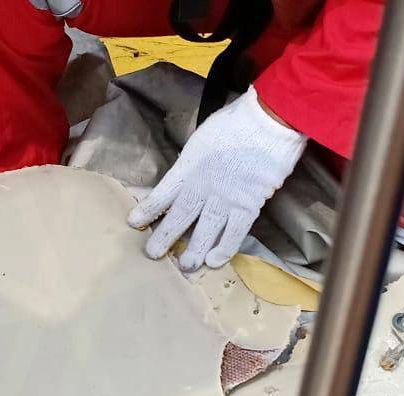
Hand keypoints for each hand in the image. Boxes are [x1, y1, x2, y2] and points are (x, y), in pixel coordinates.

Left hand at [128, 87, 306, 271]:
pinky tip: (214, 261)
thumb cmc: (235, 123)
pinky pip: (235, 232)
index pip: (164, 193)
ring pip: (206, 229)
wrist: (270, 121)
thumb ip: (190, 163)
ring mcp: (227, 197)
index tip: (133, 223)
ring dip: (194, 250)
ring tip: (185, 266)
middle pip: (181, 215)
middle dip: (165, 236)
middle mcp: (204, 185)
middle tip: (152, 254)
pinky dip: (225, 248)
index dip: (148, 209)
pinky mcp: (249, 205)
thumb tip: (181, 180)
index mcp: (190, 165)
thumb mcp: (201, 139)